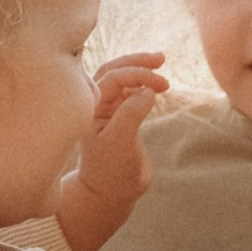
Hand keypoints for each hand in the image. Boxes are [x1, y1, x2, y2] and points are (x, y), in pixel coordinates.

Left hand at [77, 52, 170, 205]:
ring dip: (141, 71)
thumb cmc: (111, 169)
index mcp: (90, 107)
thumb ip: (131, 113)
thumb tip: (148, 90)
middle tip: (161, 58)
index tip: (161, 84)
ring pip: (123, 80)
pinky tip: (157, 86)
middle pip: (114, 70)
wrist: (111, 193)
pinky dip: (144, 85)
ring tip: (161, 64)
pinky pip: (131, 93)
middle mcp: (96, 104)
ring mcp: (109, 110)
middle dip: (137, 62)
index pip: (112, 78)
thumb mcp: (120, 141)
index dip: (137, 75)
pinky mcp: (122, 118)